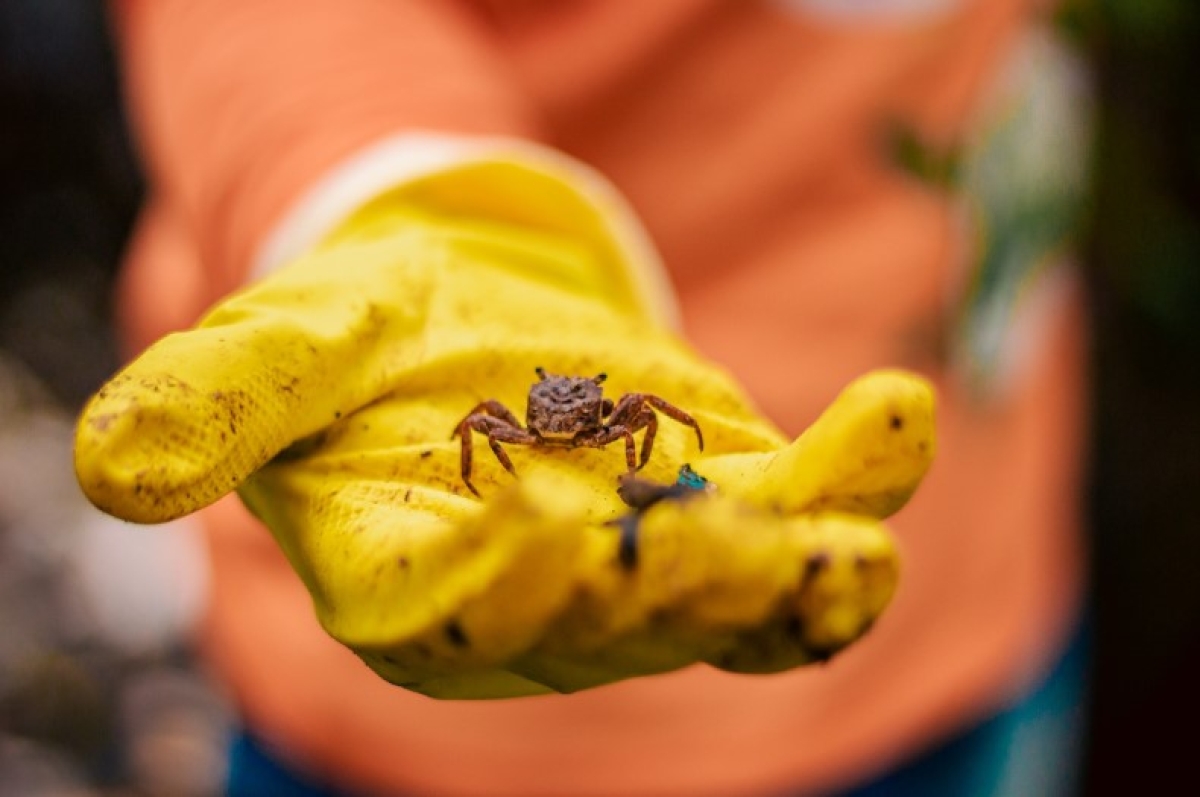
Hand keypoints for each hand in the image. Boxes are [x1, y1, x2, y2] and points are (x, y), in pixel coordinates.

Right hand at [75, 168, 934, 697]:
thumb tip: (115, 471)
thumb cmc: (352, 341)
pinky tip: (896, 421)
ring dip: (796, 572)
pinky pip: (796, 530)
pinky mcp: (715, 511)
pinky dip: (854, 494)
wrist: (453, 319)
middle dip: (675, 585)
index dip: (497, 583)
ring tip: (858, 535)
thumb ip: (208, 406)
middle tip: (747, 542)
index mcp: (405, 578)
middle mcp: (532, 600)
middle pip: (609, 617)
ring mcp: (636, 566)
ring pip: (724, 599)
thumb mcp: (270, 347)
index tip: (542, 525)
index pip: (451, 612)